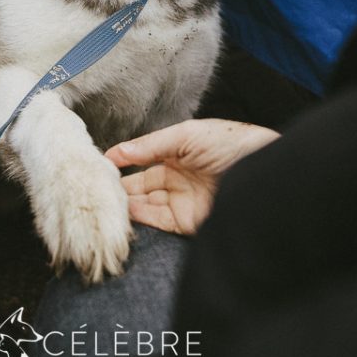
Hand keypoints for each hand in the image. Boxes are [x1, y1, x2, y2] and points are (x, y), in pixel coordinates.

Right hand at [104, 118, 278, 235]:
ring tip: (102, 200)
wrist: (261, 173)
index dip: (121, 160)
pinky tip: (122, 212)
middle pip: (140, 183)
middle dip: (119, 185)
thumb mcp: (187, 135)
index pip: (141, 157)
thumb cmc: (231, 144)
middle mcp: (176, 176)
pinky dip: (138, 218)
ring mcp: (180, 199)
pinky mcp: (186, 221)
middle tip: (95, 187)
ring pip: (144, 203)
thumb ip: (151, 144)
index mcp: (177, 151)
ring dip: (124, 203)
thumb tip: (119, 152)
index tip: (99, 164)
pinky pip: (156, 220)